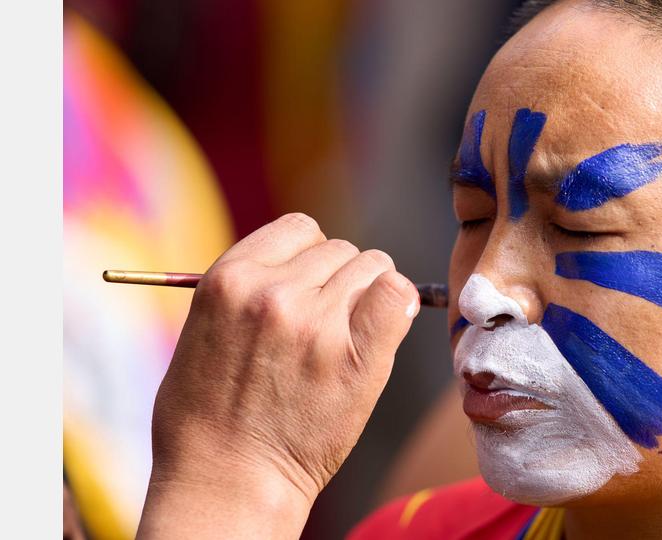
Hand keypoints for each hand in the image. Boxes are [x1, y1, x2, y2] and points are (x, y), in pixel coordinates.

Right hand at [138, 214, 419, 538]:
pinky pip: (397, 295)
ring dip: (368, 293)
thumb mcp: (203, 329)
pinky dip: (398, 304)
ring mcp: (318, 323)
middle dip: (340, 279)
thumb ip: (248, 289)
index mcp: (230, 278)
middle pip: (340, 249)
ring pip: (372, 267)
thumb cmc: (206, 416)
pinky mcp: (357, 358)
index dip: (310, 255)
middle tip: (331, 321)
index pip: (299, 228)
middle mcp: (274, 291)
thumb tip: (300, 264)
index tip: (311, 285)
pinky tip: (383, 329)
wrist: (226, 481)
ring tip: (350, 332)